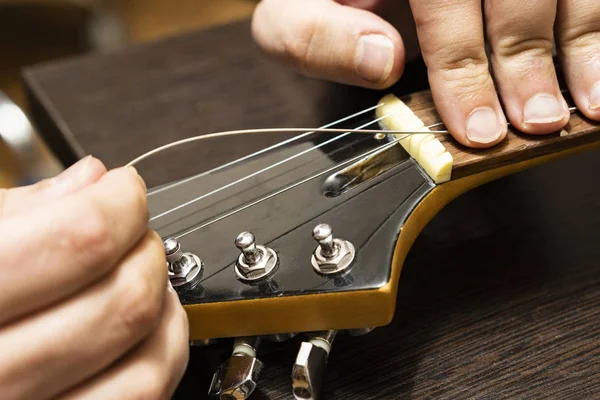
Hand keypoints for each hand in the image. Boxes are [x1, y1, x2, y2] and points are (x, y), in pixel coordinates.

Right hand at [0, 156, 188, 398]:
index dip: (121, 202)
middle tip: (134, 233)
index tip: (123, 190)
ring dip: (161, 308)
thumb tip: (89, 181)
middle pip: (123, 302)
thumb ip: (10, 212)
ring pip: (145, 366)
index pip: (80, 239)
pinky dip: (158, 358)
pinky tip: (142, 331)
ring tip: (142, 278)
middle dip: (147, 251)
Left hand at [251, 0, 599, 147]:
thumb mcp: (295, 7)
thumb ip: (313, 33)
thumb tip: (380, 60)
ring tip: (588, 103)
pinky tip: (596, 68)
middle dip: (528, 62)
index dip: (465, 66)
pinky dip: (594, 24)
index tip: (479, 128)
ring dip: (583, 42)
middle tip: (534, 124)